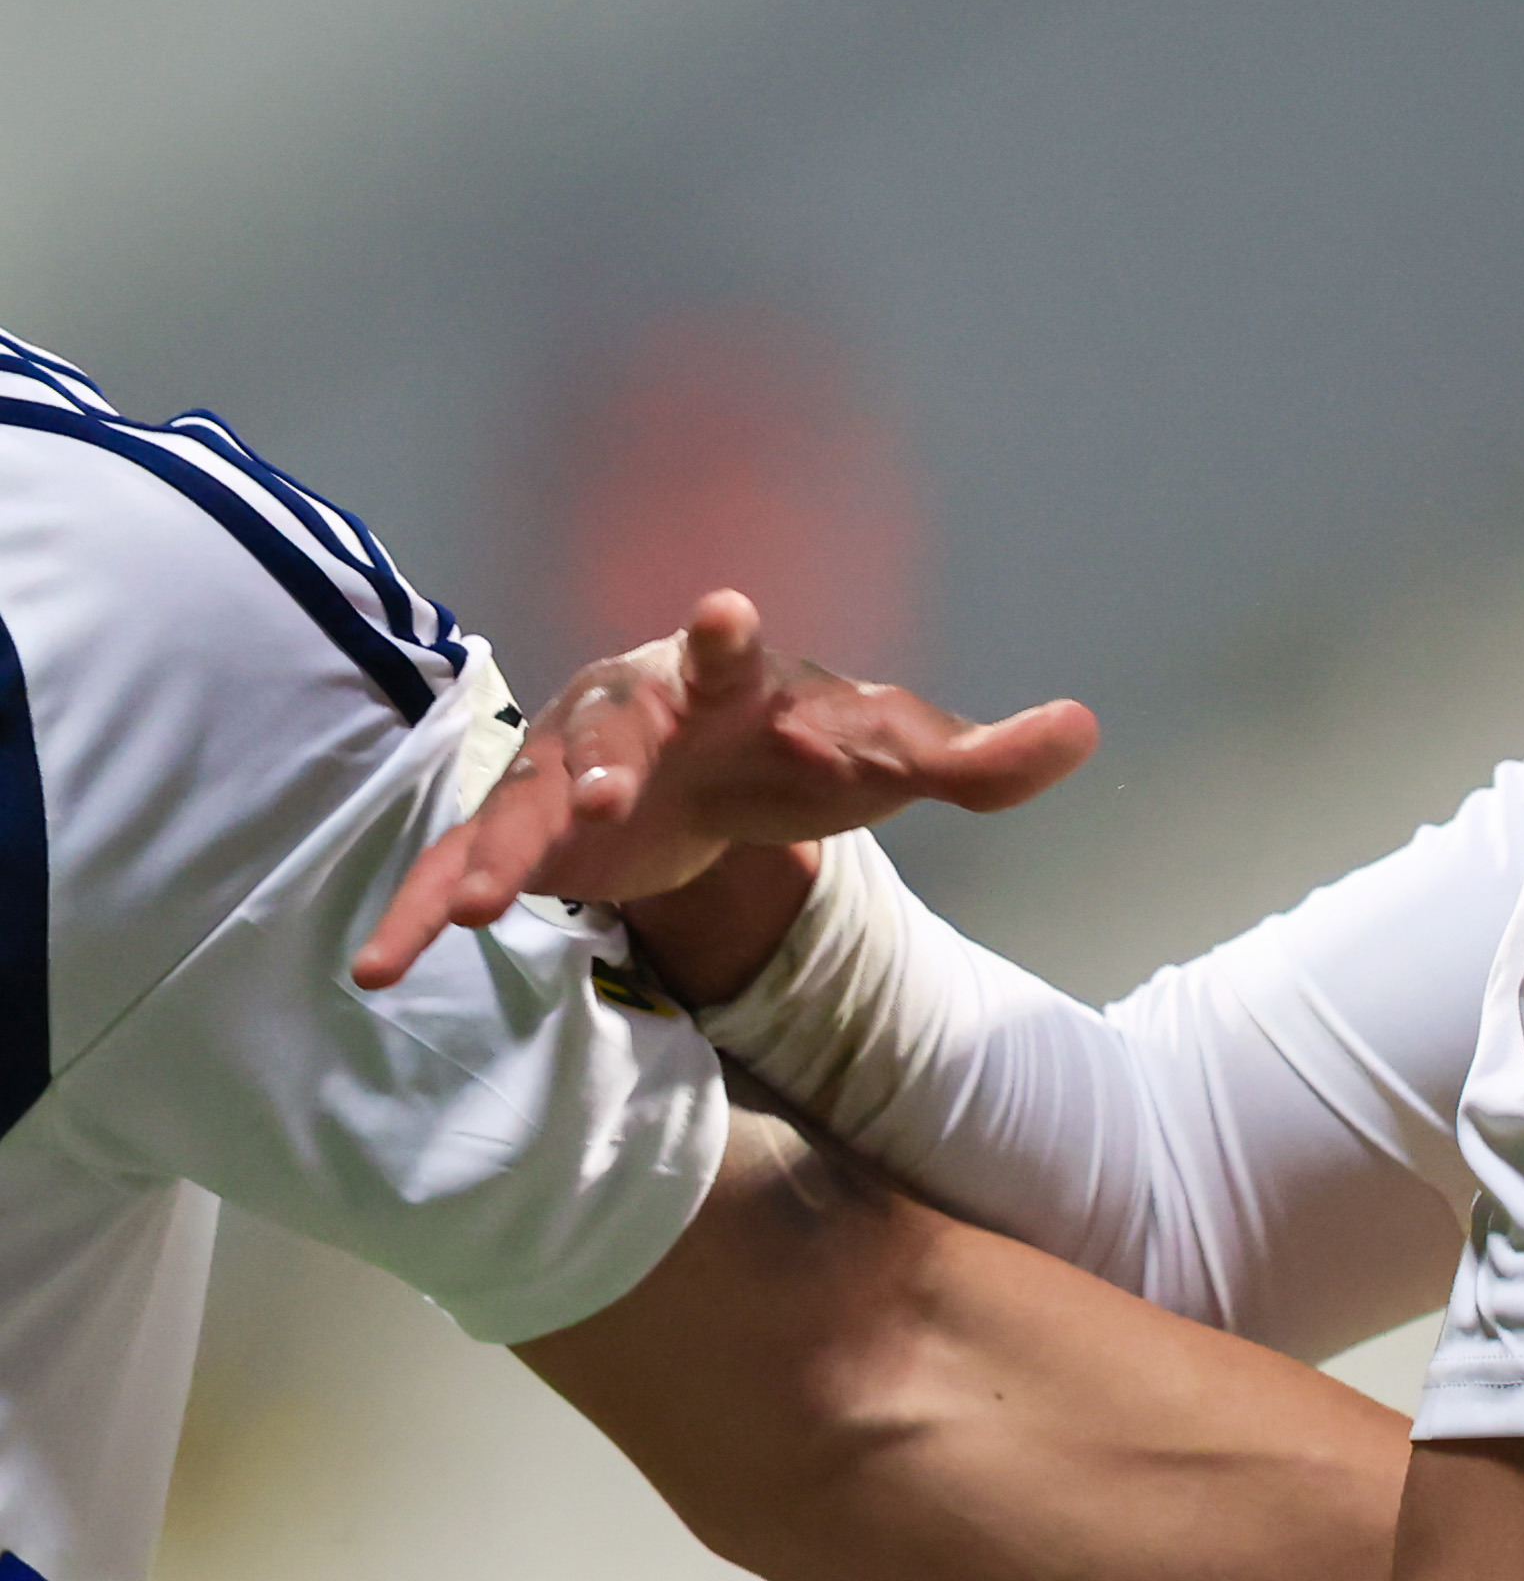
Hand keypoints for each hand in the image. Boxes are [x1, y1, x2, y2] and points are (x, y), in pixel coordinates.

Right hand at [354, 590, 1096, 993]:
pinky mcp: (523, 839)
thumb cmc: (799, 753)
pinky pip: (460, 873)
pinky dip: (421, 913)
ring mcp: (564, 775)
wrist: (706, 774)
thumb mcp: (890, 761)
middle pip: (611, 719)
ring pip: (524, 802)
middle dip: (603, 748)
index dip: (727, 638)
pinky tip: (384, 966)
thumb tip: (1082, 731)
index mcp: (730, 687)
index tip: (726, 614)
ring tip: (489, 903)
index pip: (733, 654)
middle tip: (606, 788)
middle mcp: (635, 716)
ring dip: (506, 844)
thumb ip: (977, 758)